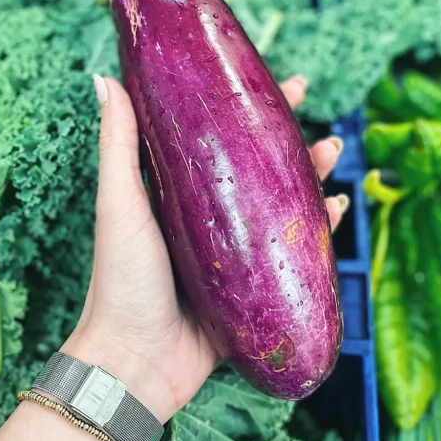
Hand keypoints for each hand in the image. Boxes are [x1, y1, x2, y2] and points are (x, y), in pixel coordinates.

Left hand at [63, 74, 348, 423]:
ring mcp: (237, 254)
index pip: (220, 137)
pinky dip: (319, 230)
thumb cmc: (120, 280)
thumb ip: (118, 144)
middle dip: (289, 139)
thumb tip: (104, 77)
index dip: (248, 108)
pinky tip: (336, 211)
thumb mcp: (120, 204)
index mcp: (179, 193)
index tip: (273, 83)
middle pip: (260, 168)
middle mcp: (212, 218)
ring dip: (311, 177)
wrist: (135, 363)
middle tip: (312, 112)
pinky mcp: (256, 289)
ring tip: (332, 154)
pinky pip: (295, 253)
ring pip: (284, 205)